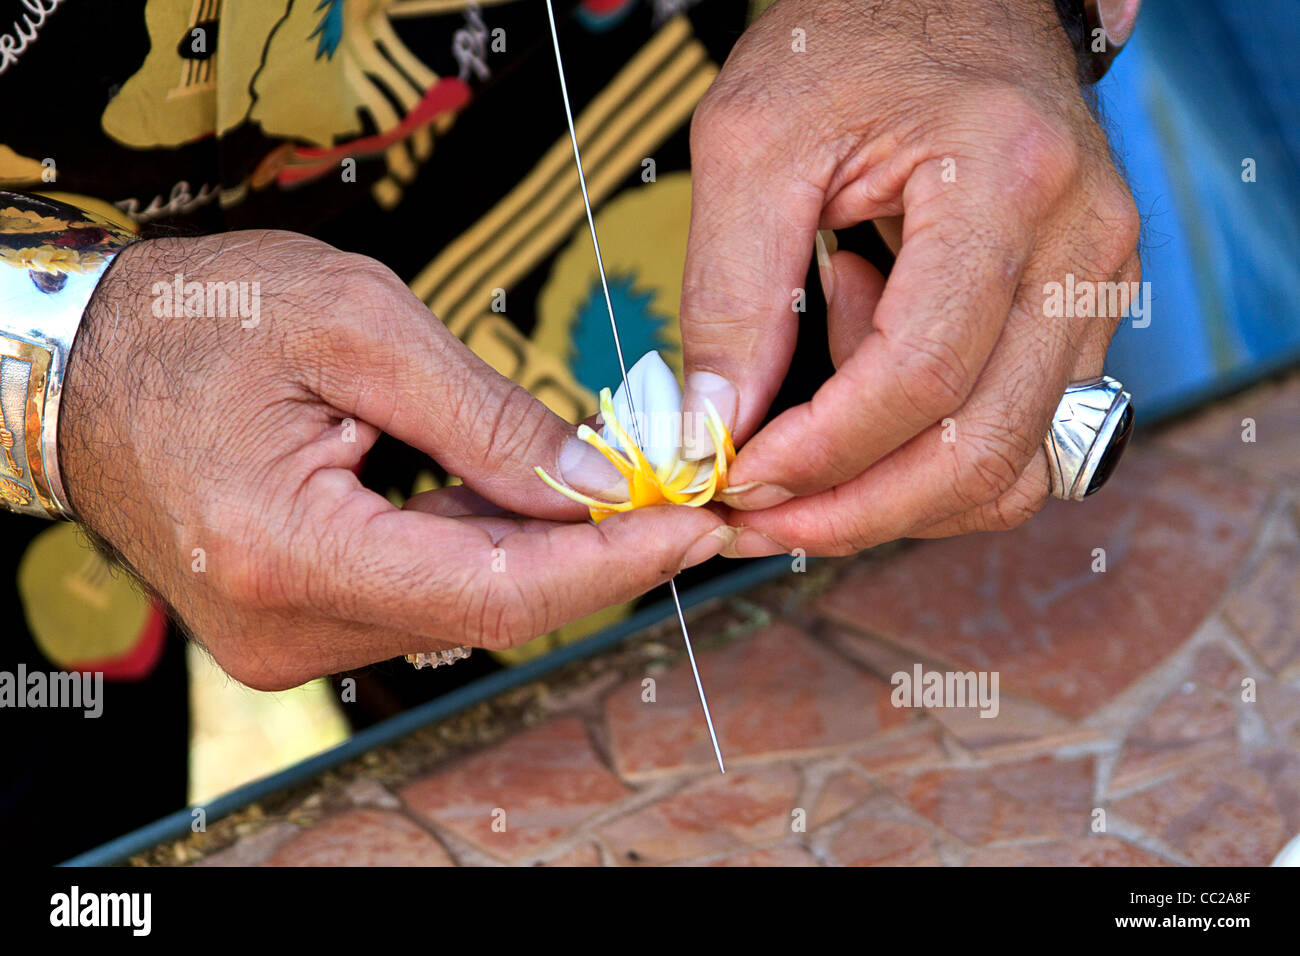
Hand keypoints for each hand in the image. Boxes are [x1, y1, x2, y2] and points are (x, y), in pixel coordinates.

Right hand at [61, 231, 726, 688]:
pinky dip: (480, 549)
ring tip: (596, 478)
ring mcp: (284, 637)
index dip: (610, 565)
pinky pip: (418, 598)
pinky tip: (515, 495)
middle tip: (674, 495)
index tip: (694, 527)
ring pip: (459, 608)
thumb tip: (597, 480)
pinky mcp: (292, 623)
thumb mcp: (356, 327)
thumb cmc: (196, 322)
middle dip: (593, 554)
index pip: (495, 591)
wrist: (79, 363)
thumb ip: (486, 417)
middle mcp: (283, 623)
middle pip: (487, 609)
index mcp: (287, 548)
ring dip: (539, 548)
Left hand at [678, 0, 1139, 555]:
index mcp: (1006, 183)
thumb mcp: (753, 145)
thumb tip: (713, 432)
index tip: (738, 481)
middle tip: (759, 518)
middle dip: (853, 510)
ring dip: (892, 486)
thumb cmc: (855, 43)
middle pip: (982, 451)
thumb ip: (728, 295)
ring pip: (1010, 467)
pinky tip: (870, 371)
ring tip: (818, 397)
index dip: (822, 454)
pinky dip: (929, 450)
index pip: (921, 376)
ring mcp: (1095, 287)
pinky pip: (1015, 437)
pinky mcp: (1080, 315)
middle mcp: (1079, 247)